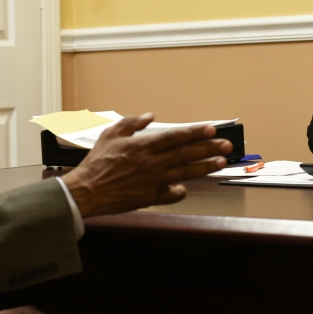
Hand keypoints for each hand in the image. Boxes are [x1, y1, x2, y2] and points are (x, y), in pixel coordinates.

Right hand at [61, 113, 231, 216]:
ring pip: (184, 173)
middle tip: (226, 145)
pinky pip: (170, 194)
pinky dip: (180, 191)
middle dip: (209, 149)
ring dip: (204, 167)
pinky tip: (187, 187)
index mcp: (142, 146)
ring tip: (220, 162)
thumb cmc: (96, 163)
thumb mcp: (110, 134)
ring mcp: (152, 181)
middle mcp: (151, 163)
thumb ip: (131, 123)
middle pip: (186, 154)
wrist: (86, 191)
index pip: (175, 137)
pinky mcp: (149, 197)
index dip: (195, 132)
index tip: (211, 130)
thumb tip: (149, 116)